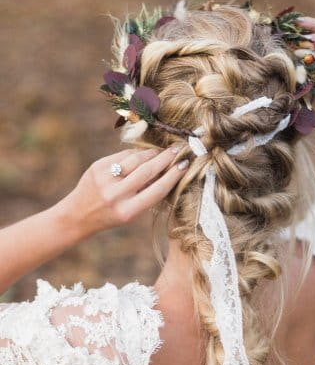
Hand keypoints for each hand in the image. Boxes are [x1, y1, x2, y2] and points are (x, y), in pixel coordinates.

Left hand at [58, 147, 187, 236]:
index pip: (157, 189)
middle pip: (148, 170)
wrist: (79, 214)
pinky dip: (136, 153)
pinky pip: (123, 155)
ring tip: (163, 151)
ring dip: (152, 153)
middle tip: (179, 149)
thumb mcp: (133, 212)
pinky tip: (144, 153)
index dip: (174, 175)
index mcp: (128, 211)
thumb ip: (148, 193)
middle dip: (166, 158)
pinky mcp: (97, 167)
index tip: (185, 165)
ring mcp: (105, 179)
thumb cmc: (113, 214)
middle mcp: (116, 195)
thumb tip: (169, 169)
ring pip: (136, 159)